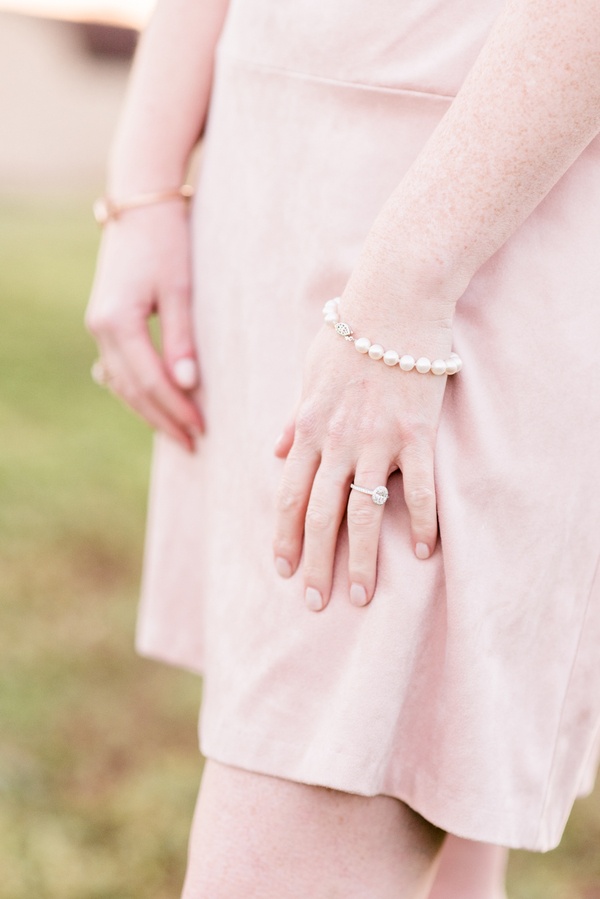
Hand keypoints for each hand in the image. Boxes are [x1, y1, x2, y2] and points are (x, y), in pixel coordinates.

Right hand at [85, 202, 203, 450]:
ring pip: (121, 383)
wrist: (140, 203)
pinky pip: (118, 368)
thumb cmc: (167, 241)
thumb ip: (182, 339)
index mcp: (117, 322)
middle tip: (192, 443)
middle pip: (132, 389)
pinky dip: (136, 390)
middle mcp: (100, 328)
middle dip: (163, 419)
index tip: (201, 430)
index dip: (176, 410)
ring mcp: (98, 326)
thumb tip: (187, 384)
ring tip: (177, 431)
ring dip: (148, 409)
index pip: (150, 381)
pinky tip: (152, 403)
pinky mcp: (105, 321)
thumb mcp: (180, 289)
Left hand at [273, 291, 453, 611]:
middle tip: (315, 602)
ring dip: (361, 558)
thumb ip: (293, 418)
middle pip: (320, 515)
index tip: (284, 570)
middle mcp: (336, 442)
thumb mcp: (308, 376)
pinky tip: (426, 552)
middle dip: (316, 563)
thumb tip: (274, 449)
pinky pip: (419, 489)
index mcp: (308, 429)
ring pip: (365, 512)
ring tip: (361, 595)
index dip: (284, 537)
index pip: (289, 495)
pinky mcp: (416, 435)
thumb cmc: (349, 336)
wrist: (393, 302)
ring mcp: (376, 441)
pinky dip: (423, 523)